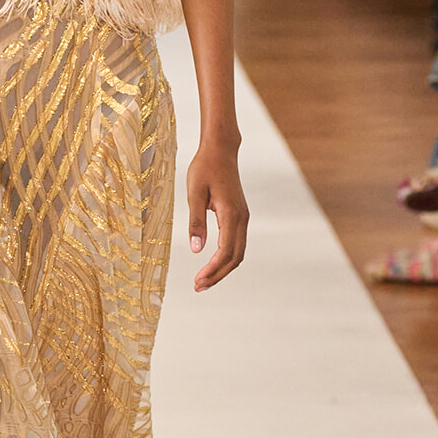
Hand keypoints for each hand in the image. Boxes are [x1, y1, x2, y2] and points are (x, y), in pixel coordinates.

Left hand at [186, 143, 247, 291]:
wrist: (220, 150)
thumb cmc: (204, 168)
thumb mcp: (194, 193)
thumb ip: (196, 222)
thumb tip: (197, 249)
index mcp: (231, 214)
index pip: (225, 251)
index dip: (212, 270)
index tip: (197, 281)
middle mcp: (241, 218)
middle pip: (235, 257)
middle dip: (218, 275)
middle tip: (198, 287)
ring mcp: (243, 217)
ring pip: (238, 252)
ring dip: (222, 268)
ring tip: (203, 280)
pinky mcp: (239, 215)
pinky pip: (236, 243)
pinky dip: (226, 258)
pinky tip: (212, 264)